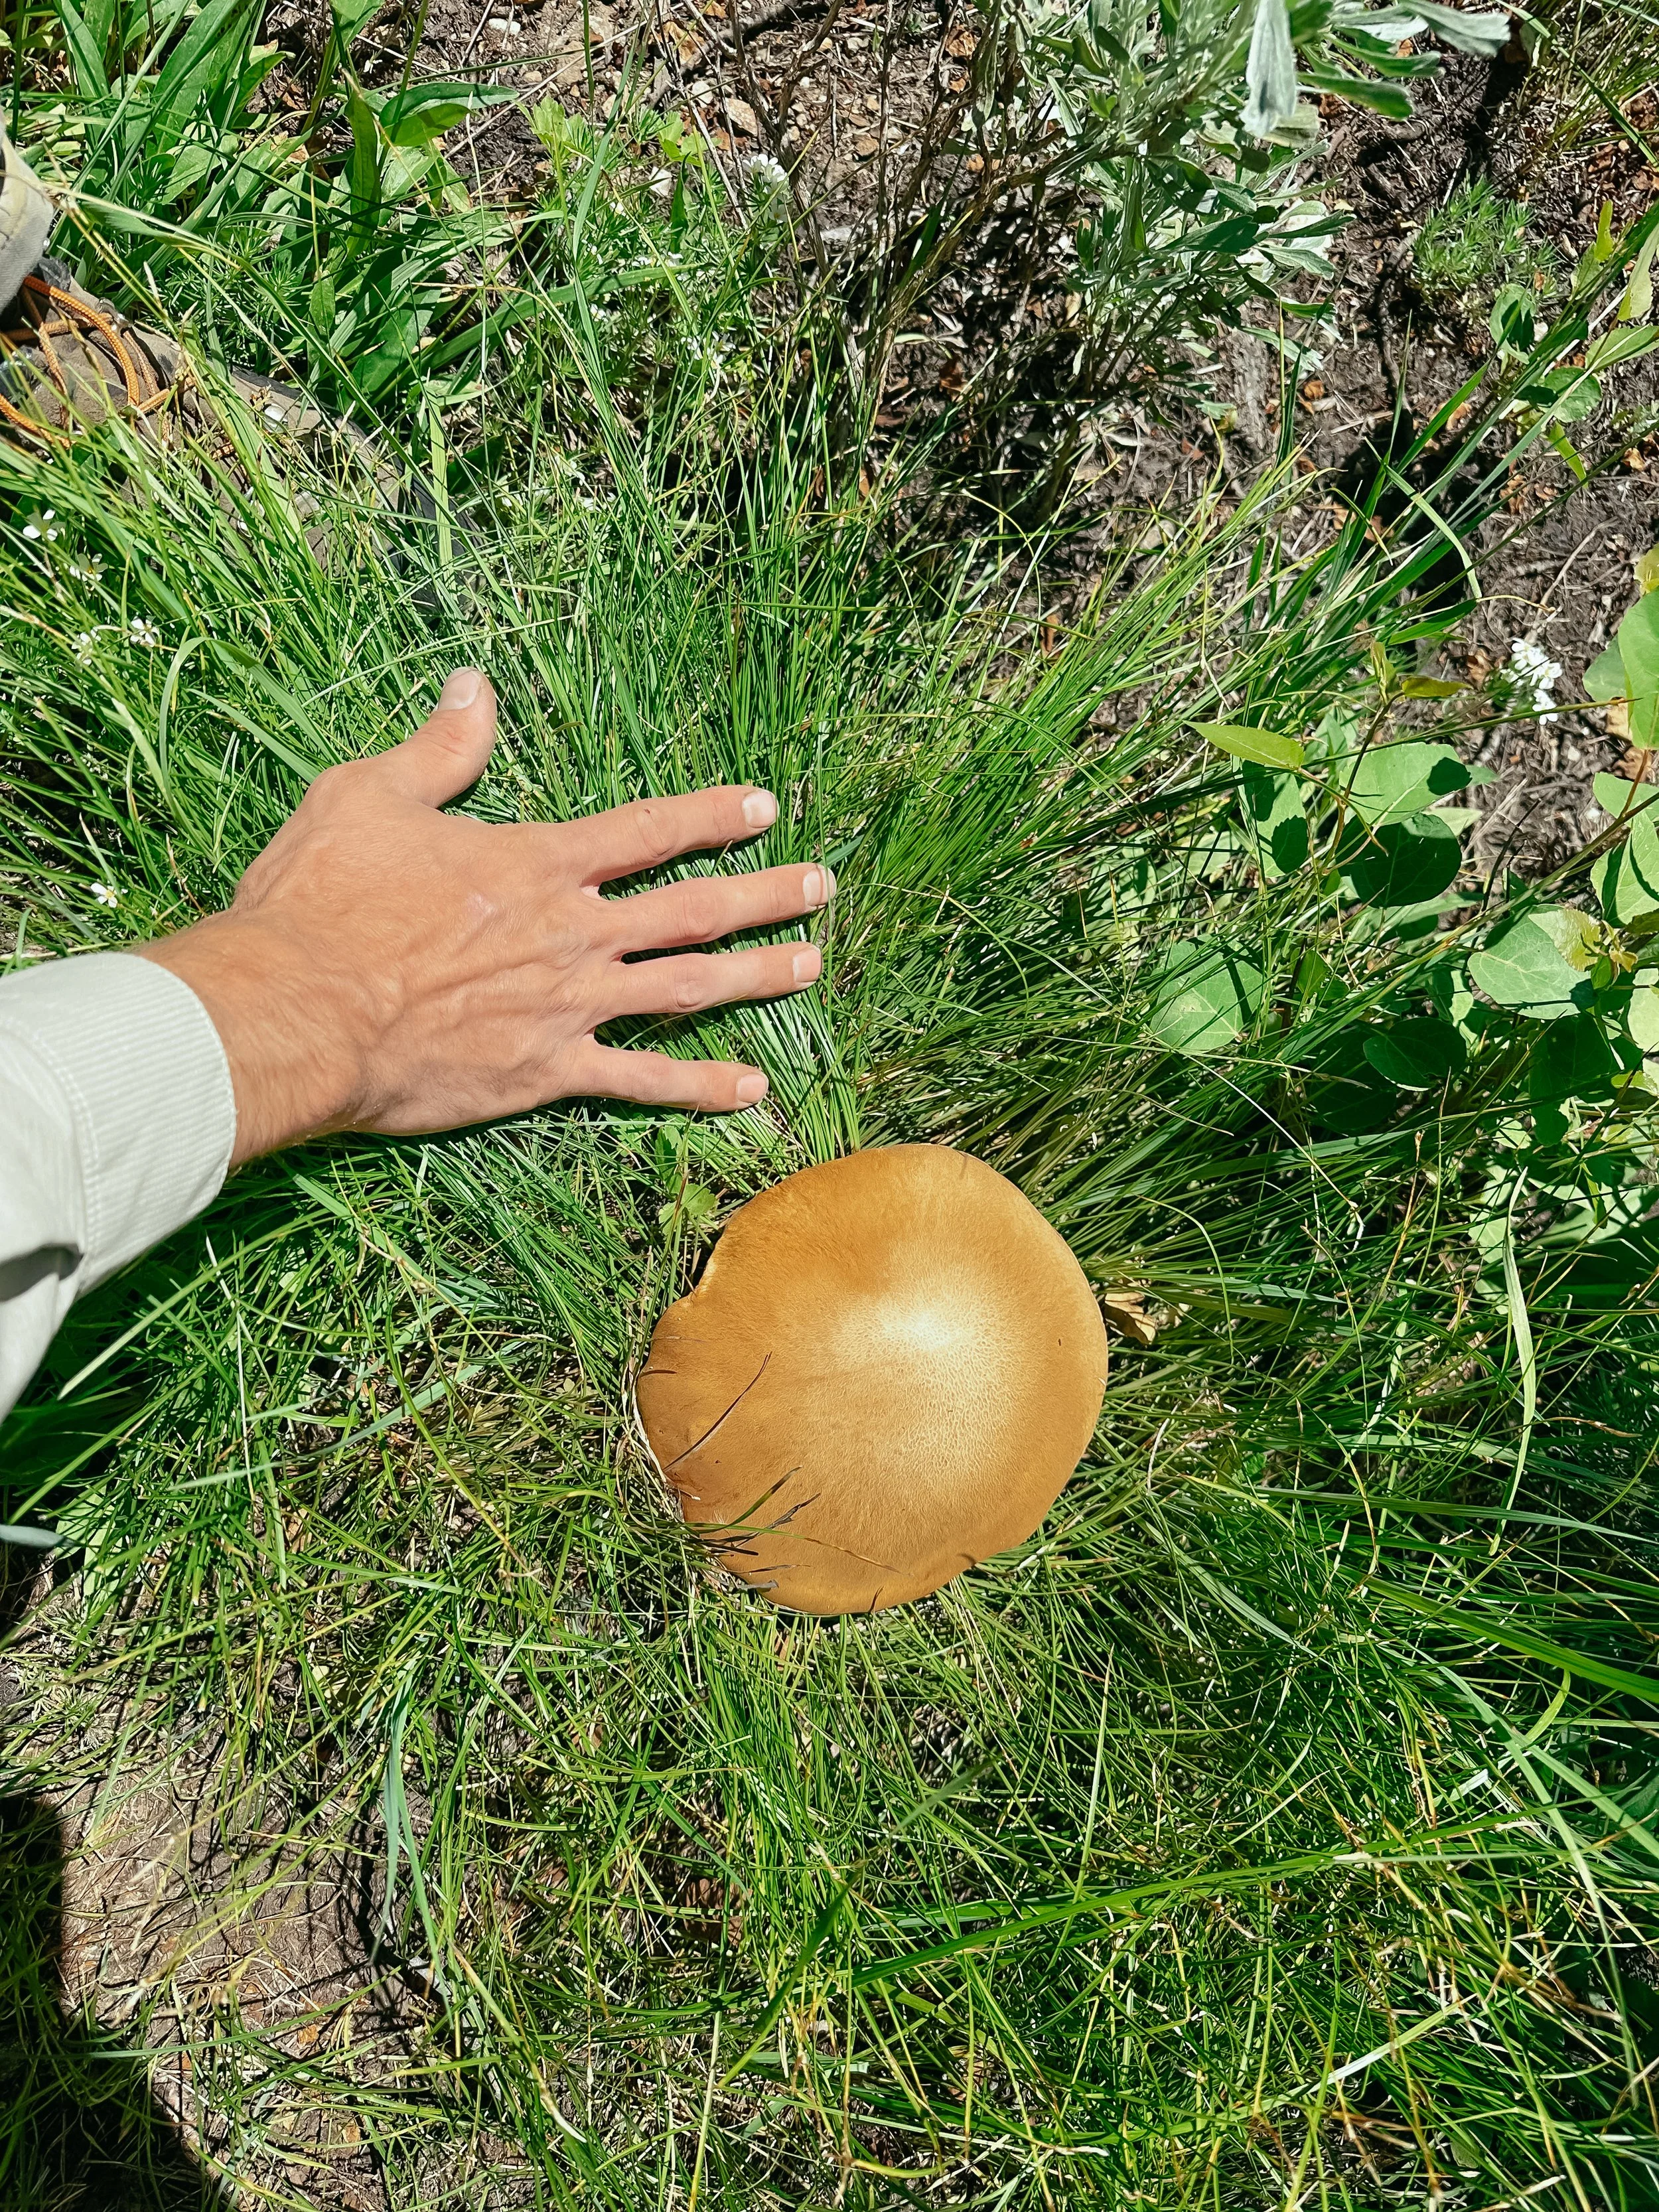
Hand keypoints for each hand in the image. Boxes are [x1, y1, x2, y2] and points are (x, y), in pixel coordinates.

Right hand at [139, 669, 830, 1164]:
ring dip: (755, 975)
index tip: (761, 807)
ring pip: (687, 987)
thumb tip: (472, 685)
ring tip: (810, 964)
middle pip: (691, 907)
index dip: (709, 816)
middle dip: (763, 894)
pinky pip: (641, 1082)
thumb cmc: (322, 903)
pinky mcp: (547, 1071)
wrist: (297, 1011)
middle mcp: (571, 932)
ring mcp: (567, 1005)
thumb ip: (438, 749)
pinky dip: (701, 1086)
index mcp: (535, 863)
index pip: (646, 831)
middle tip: (822, 886)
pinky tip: (754, 1089)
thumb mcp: (368, 797)